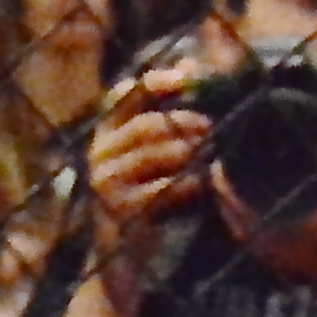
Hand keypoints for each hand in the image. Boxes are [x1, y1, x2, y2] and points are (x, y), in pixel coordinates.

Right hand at [84, 65, 210, 249]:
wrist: (141, 252)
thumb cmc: (161, 186)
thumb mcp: (166, 142)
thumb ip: (175, 104)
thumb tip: (189, 64)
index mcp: (110, 128)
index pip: (127, 93)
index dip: (158, 82)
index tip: (189, 79)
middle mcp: (100, 151)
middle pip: (149, 125)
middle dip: (188, 124)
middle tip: (216, 130)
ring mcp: (107, 181)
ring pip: (159, 154)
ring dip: (192, 154)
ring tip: (212, 157)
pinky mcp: (122, 208)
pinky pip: (165, 188)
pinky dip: (191, 185)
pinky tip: (204, 186)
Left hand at [212, 136, 316, 289]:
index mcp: (288, 231)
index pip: (239, 207)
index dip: (223, 184)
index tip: (218, 161)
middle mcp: (276, 248)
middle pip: (232, 219)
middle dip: (222, 193)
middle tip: (219, 166)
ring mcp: (278, 260)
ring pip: (240, 232)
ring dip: (231, 209)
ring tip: (231, 181)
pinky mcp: (284, 265)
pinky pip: (252, 242)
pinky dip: (244, 223)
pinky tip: (251, 207)